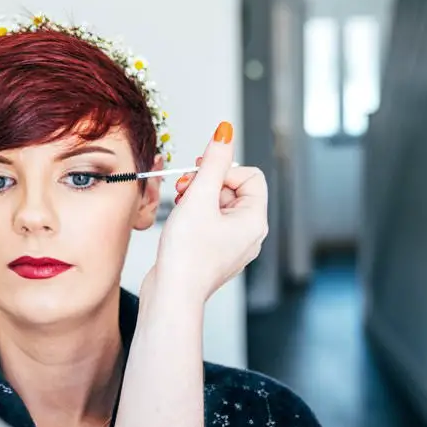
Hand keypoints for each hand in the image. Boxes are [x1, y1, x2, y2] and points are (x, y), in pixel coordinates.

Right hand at [149, 121, 267, 304]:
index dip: (224, 170)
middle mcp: (250, 234)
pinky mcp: (215, 252)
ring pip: (219, 205)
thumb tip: (225, 132)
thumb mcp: (199, 197)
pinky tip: (179, 223)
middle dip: (207, 184)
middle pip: (234, 189)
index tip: (201, 173)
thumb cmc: (187, 256)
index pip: (250, 176)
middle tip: (186, 190)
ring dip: (198, 198)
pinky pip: (211, 222)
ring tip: (180, 206)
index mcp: (255, 221)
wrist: (171, 295)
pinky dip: (195, 216)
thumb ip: (213, 162)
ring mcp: (233, 245)